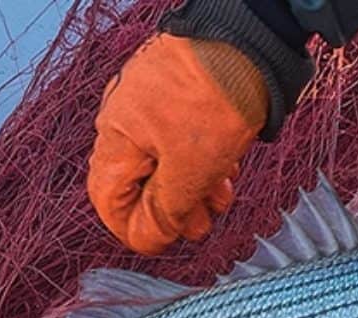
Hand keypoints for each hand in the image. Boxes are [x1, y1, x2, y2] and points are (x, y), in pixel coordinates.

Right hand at [87, 34, 267, 254]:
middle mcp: (124, 116)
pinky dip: (199, 160)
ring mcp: (151, 100)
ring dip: (191, 188)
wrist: (250, 35)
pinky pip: (180, 136)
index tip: (165, 243)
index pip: (107, 199)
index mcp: (116, 135)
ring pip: (163, 160)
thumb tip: (148, 238)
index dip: (134, 229)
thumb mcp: (191, 170)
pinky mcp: (179, 90)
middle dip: (171, 210)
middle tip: (202, 225)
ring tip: (221, 200)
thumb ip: (164, 210)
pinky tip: (226, 169)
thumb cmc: (215, 101)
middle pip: (138, 181)